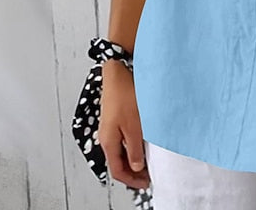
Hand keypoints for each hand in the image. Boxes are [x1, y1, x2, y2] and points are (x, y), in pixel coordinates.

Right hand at [97, 59, 150, 188]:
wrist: (117, 73)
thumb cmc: (124, 95)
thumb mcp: (134, 126)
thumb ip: (134, 148)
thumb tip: (136, 166)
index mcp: (108, 142)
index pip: (118, 170)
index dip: (132, 181)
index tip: (146, 183)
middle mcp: (107, 137)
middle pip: (118, 162)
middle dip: (133, 172)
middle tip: (148, 175)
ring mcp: (110, 127)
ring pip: (121, 150)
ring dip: (133, 158)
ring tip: (148, 160)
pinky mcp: (115, 118)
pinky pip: (123, 139)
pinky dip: (132, 146)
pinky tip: (143, 142)